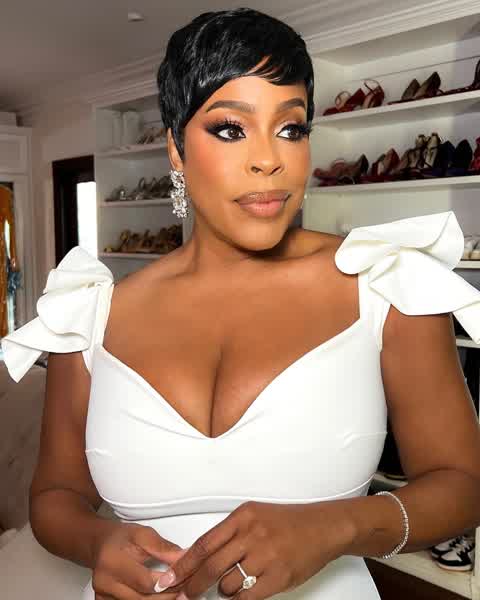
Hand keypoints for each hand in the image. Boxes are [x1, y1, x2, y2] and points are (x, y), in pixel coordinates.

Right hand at [91, 521, 187, 598]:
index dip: (167, 582)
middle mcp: (104, 583)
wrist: (100, 544)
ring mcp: (102, 596)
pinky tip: (160, 594)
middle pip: (143, 599)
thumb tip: (184, 558)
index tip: (183, 576)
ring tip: (175, 589)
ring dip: (161, 599)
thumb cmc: (122, 538)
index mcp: (112, 562)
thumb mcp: (144, 534)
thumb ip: (163, 548)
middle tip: (184, 584)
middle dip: (168, 593)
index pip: (145, 581)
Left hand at [158, 500, 355, 599]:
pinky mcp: (278, 576)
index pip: (203, 544)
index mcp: (242, 517)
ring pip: (228, 584)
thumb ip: (229, 533)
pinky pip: (247, 596)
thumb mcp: (255, 516)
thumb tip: (200, 555)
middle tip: (182, 595)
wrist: (322, 527)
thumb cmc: (288, 521)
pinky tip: (244, 591)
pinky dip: (240, 598)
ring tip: (234, 581)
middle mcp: (252, 535)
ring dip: (224, 589)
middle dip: (192, 585)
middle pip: (210, 566)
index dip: (182, 564)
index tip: (168, 577)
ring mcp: (265, 556)